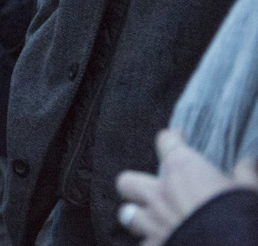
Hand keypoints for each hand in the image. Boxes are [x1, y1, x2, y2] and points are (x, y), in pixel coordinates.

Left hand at [116, 129, 257, 245]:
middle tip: (154, 190)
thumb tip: (248, 163)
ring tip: (152, 220)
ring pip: (127, 215)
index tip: (178, 138)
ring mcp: (153, 222)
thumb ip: (244, 174)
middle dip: (136, 186)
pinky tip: (163, 241)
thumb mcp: (248, 189)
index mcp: (181, 169)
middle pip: (127, 182)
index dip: (172, 138)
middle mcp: (159, 193)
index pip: (165, 140)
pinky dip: (152, 243)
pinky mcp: (155, 245)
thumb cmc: (238, 214)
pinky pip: (144, 244)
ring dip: (138, 217)